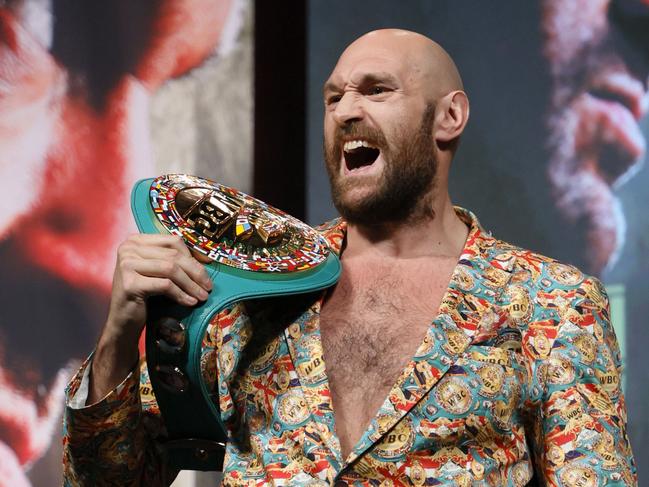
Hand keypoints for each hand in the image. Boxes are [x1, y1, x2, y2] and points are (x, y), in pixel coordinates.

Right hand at [88, 234, 211, 403]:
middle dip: (195, 272)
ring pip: (171, 269)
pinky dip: (181, 294)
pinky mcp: (130, 283)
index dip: (193, 255)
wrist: (123, 321)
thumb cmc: (144, 295)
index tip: (208, 267)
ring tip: (202, 296)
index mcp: (135, 240)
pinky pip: (165, 285)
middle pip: (173, 256)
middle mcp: (128, 248)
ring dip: (191, 284)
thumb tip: (206, 259)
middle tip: (208, 286)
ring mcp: (126, 264)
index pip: (173, 241)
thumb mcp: (158, 272)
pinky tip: (190, 302)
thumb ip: (175, 260)